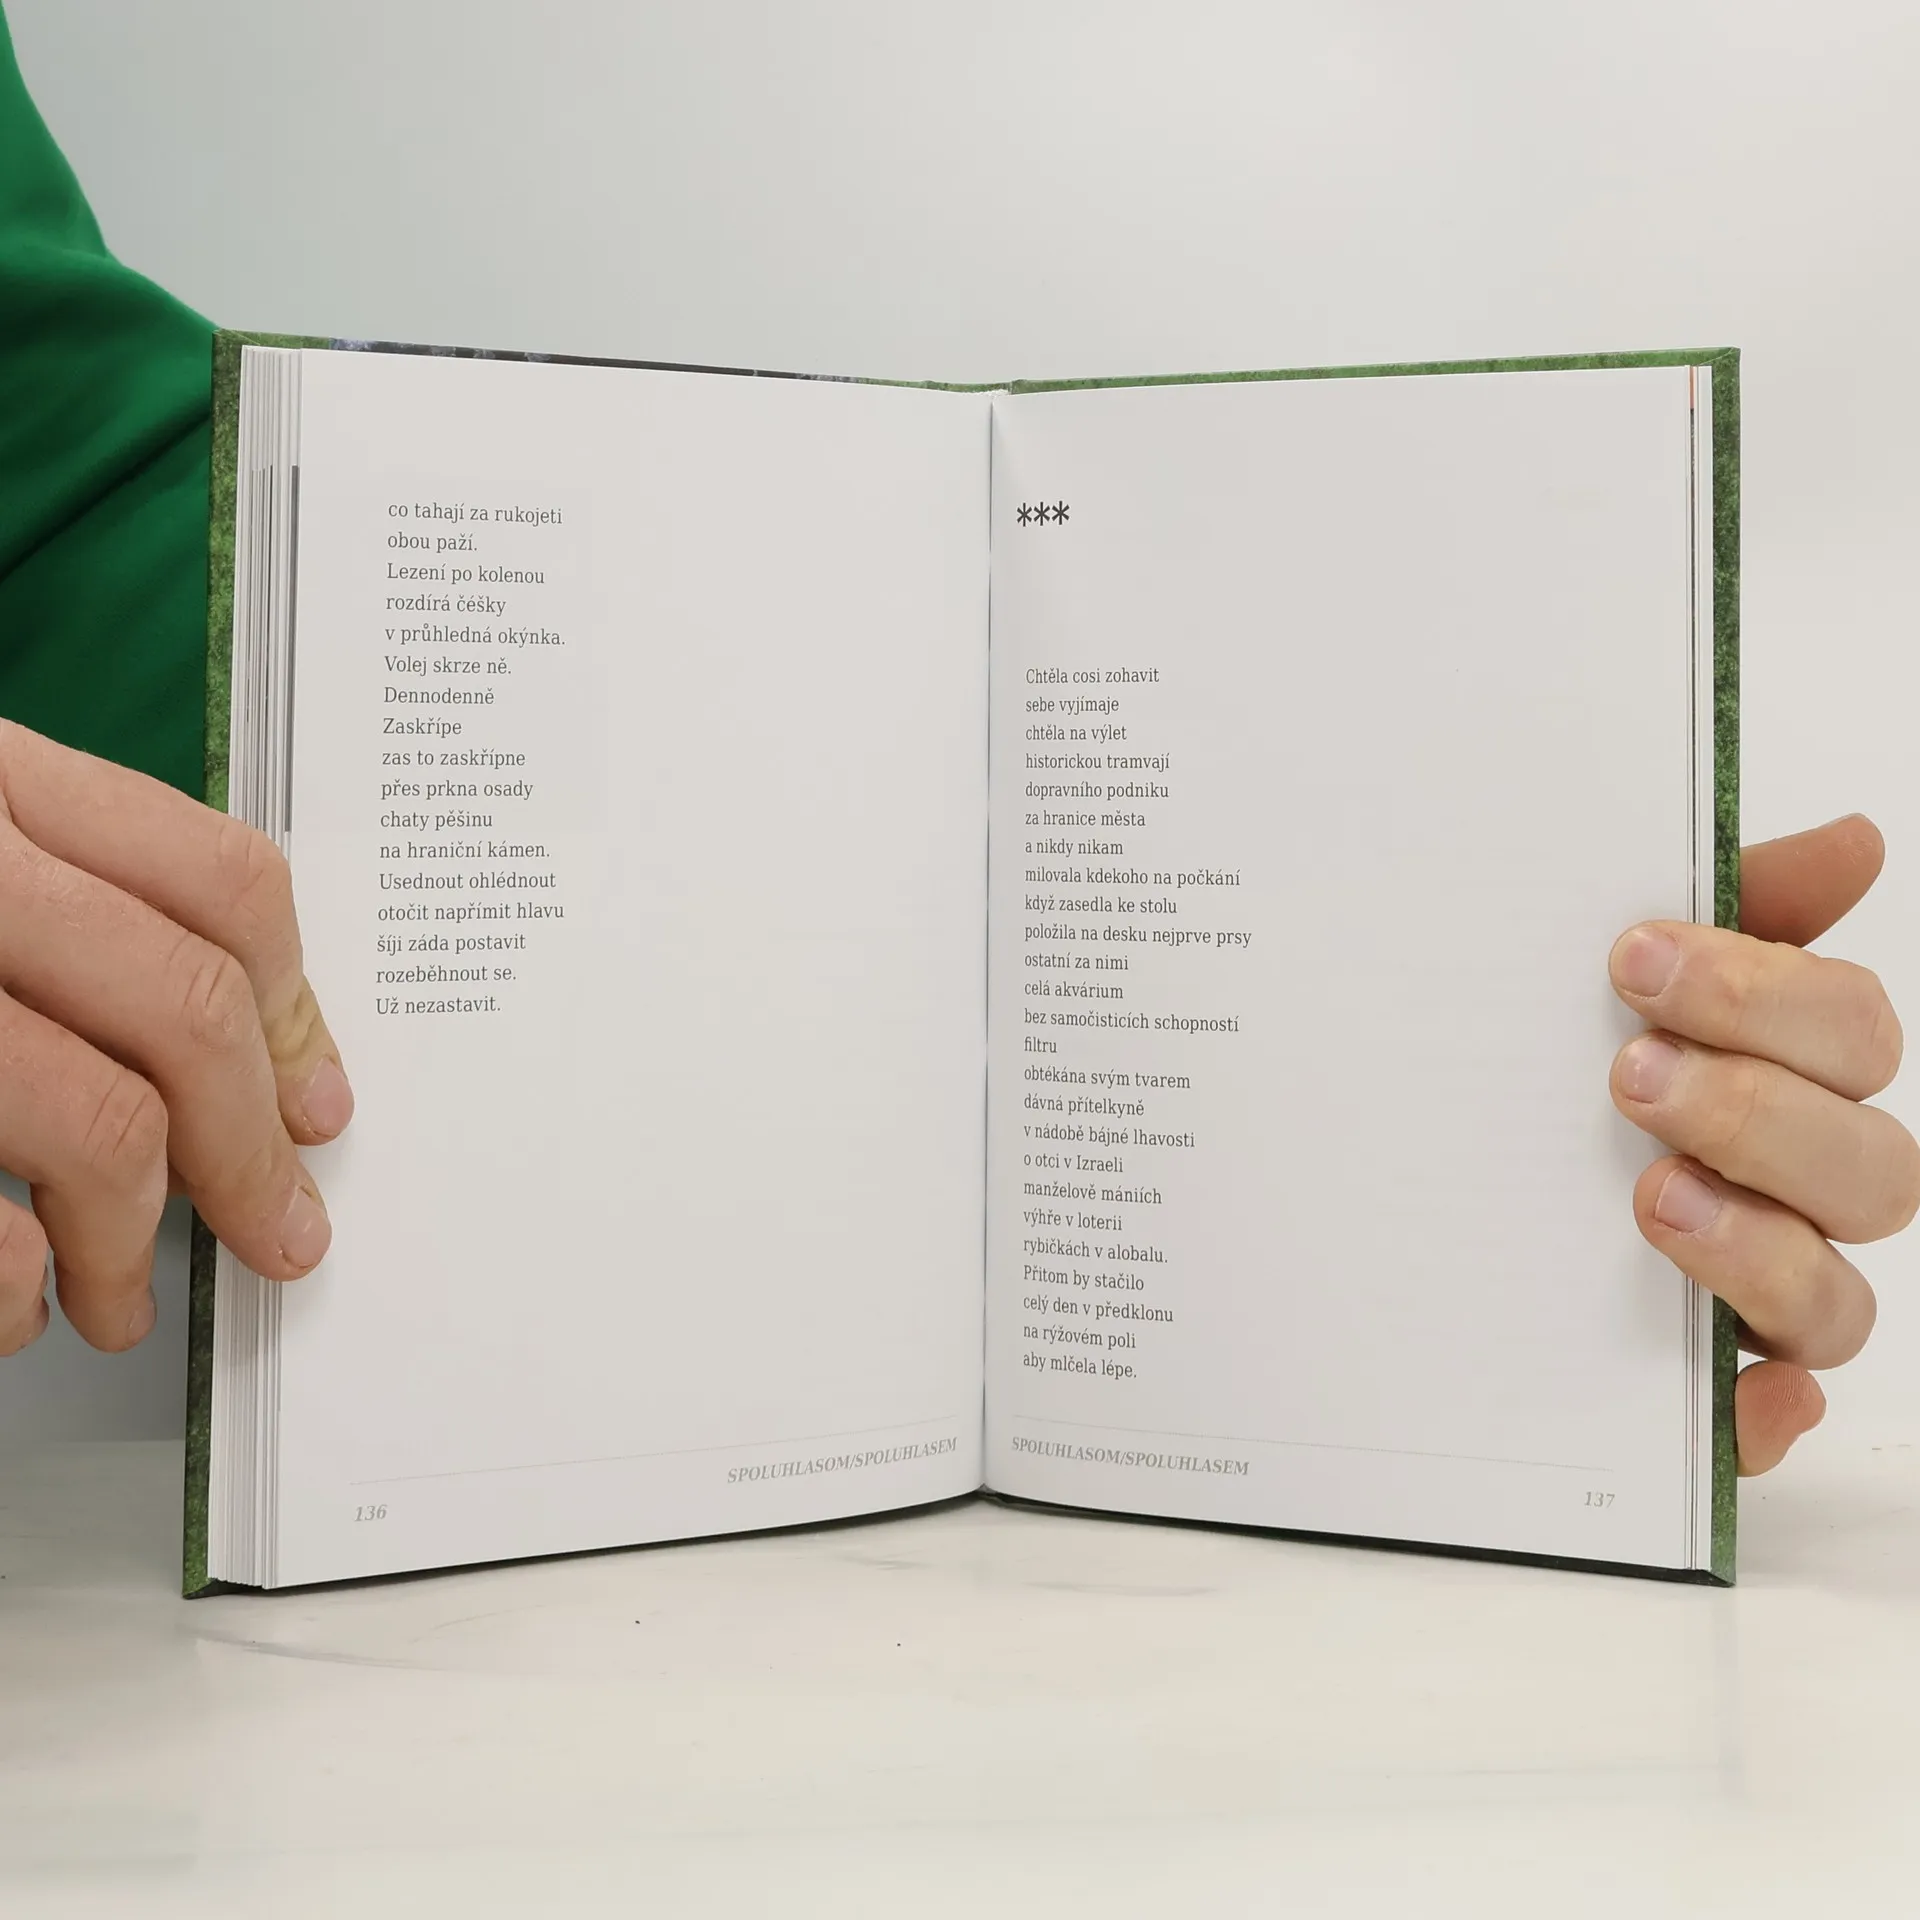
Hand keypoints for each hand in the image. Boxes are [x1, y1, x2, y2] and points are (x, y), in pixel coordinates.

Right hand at [0, 721, 351, 1354]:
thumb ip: (74, 900)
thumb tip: (252, 1050)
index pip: (218, 878)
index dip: (294, 1005)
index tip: (321, 1104)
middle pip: (185, 1007)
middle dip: (247, 1150)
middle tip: (276, 1233)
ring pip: (98, 1124)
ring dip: (131, 1240)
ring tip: (118, 1297)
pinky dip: (12, 1286)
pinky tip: (15, 1300)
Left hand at [1609, 814, 1916, 1472]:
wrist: (1406, 1180)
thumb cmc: (1544, 1067)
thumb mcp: (1605, 978)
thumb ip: (1725, 909)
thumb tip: (1854, 840)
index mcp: (1788, 1078)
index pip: (1850, 1032)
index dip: (1765, 992)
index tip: (1631, 957)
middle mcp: (1795, 1193)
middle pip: (1874, 1167)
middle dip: (1756, 1110)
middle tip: (1628, 1075)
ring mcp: (1757, 1297)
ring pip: (1836, 1300)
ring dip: (1758, 1247)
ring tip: (1648, 1196)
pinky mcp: (1706, 1392)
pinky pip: (1765, 1423)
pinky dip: (1759, 1413)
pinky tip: (1732, 1385)